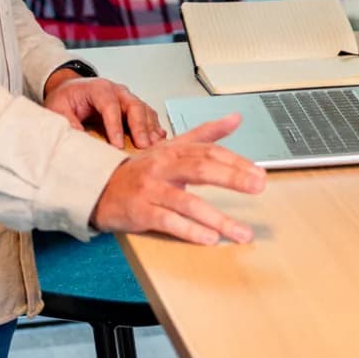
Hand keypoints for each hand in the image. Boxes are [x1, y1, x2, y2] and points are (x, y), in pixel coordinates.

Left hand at [43, 73, 164, 149]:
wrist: (71, 88)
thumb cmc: (67, 97)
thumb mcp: (57, 108)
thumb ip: (67, 121)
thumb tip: (78, 139)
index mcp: (99, 88)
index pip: (110, 106)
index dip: (115, 126)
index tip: (117, 144)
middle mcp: (117, 91)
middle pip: (134, 106)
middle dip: (140, 127)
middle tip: (142, 145)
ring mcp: (127, 98)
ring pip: (144, 110)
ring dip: (150, 129)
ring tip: (153, 146)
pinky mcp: (133, 107)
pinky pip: (148, 115)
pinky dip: (154, 127)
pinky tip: (158, 139)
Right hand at [90, 115, 266, 245]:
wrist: (99, 189)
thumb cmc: (141, 170)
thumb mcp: (171, 148)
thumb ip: (205, 134)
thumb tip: (235, 118)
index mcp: (173, 151)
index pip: (209, 152)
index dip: (236, 161)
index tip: (259, 173)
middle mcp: (163, 167)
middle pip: (201, 169)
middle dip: (232, 178)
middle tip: (258, 187)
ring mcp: (151, 190)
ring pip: (187, 202)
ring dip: (217, 218)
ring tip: (241, 231)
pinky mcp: (141, 213)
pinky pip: (168, 222)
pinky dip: (190, 231)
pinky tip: (209, 238)